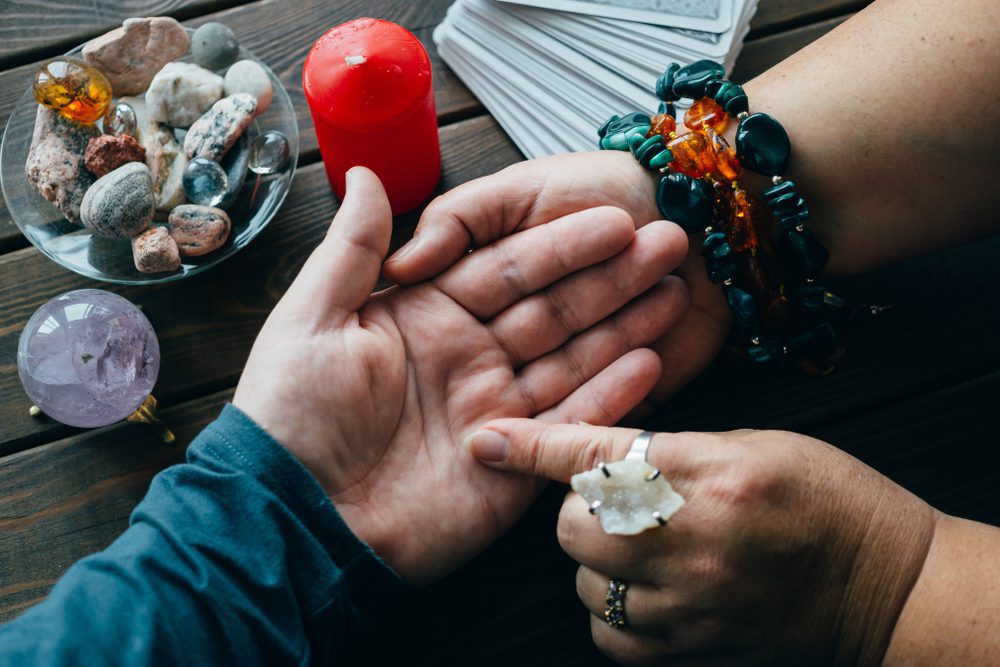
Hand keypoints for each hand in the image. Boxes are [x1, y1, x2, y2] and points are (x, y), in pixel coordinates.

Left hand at [233, 167, 689, 584]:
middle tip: (668, 244)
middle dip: (609, 276)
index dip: (560, 243)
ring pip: (571, 357)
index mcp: (426, 315)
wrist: (298, 520)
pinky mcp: (512, 462)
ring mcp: (494, 408)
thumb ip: (354, 248)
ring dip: (623, 325)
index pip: (505, 267)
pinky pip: (568, 422)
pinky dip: (609, 395)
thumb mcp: (313, 318)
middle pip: (551, 307)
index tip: (615, 218)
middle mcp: (469, 356)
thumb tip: (364, 173)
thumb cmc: (292, 414)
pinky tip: (650, 361)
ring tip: (675, 292)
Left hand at [464, 419, 937, 664]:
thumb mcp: (752, 442)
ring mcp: (692, 603)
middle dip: (581, 509)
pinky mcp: (691, 649)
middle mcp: (695, 539)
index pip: (599, 453)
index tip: (487, 438)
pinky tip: (645, 589)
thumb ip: (671, 449)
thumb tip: (597, 455)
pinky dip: (612, 610)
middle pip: (575, 524)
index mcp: (713, 471)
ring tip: (643, 547)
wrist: (881, 582)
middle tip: (617, 503)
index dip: (534, 445)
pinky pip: (610, 634)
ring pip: (586, 581)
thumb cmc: (823, 495)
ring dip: (597, 561)